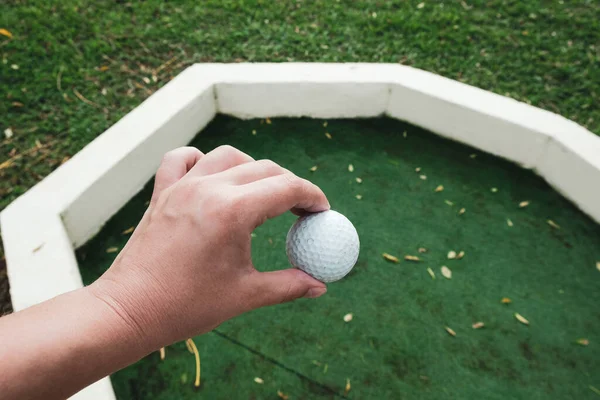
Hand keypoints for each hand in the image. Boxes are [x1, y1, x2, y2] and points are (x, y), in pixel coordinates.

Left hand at [89, 145, 329, 349]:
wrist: (130, 310)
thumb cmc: (187, 306)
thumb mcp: (246, 296)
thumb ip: (289, 286)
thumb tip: (320, 286)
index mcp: (233, 211)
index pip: (287, 188)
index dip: (312, 197)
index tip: (322, 211)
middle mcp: (209, 188)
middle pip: (264, 168)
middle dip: (289, 184)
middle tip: (300, 209)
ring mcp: (182, 186)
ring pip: (228, 156)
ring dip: (252, 168)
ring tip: (261, 193)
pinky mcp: (162, 192)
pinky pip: (183, 158)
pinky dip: (203, 160)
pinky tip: (213, 177)